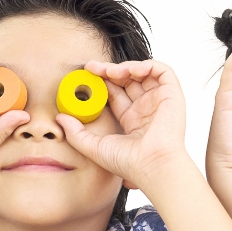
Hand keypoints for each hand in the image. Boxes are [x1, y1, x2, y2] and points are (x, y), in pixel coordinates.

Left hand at [58, 59, 188, 188]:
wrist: (151, 165)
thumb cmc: (128, 162)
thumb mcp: (95, 147)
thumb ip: (76, 133)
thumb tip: (59, 119)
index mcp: (132, 120)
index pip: (116, 93)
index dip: (102, 81)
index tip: (87, 75)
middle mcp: (147, 108)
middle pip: (128, 80)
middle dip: (109, 70)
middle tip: (92, 68)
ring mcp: (160, 101)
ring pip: (144, 73)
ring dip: (126, 66)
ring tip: (110, 70)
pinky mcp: (172, 95)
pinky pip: (162, 71)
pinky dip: (146, 65)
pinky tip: (130, 70)